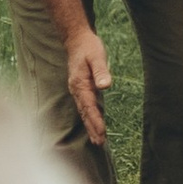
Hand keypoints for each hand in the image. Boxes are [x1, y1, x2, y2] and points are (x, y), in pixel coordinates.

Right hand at [65, 24, 112, 146]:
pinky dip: (89, 117)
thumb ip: (101, 71)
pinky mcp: (81, 88)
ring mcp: (78, 90)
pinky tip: (94, 124)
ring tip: (97, 140)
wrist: (77, 40)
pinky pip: (85, 106)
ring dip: (90, 125)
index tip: (102, 132)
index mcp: (80, 84)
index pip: (89, 106)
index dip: (95, 120)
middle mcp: (77, 89)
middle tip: (99, 143)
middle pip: (85, 112)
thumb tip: (105, 85)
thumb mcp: (97, 56)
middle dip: (92, 128)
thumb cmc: (89, 47)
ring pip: (84, 111)